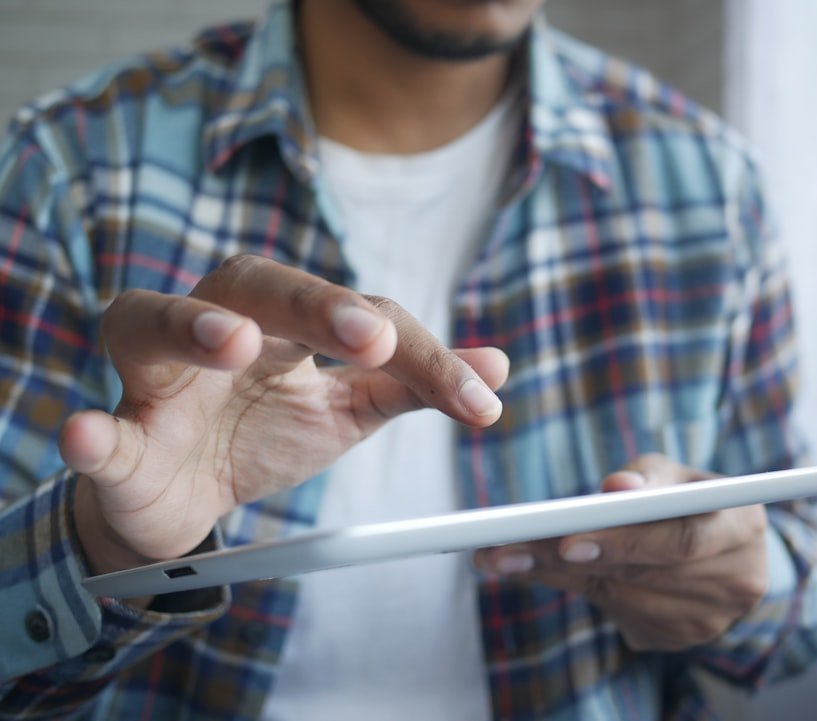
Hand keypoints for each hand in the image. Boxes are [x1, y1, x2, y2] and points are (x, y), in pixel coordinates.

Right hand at [61, 255, 508, 579]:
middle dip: (316, 305)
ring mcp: (157, 379)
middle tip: (370, 338)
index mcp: (284, 321)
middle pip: (258, 286)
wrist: (187, 500)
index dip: (424, 356)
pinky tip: (92, 432)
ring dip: (193, 326)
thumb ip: (415, 384)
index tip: (480, 403)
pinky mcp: (116, 437)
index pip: (362, 318)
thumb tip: (499, 366)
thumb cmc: (266, 432)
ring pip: (154, 324)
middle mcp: (217, 327)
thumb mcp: (350, 409)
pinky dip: (93, 433)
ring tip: (232, 343)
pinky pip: (97, 430)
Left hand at [474, 454, 768, 651]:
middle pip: (640, 574)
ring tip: (503, 558)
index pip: (681, 540)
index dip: (626, 542)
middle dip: (565, 560)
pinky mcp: (679, 639)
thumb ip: (645, 477)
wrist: (722, 550)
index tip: (567, 541)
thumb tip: (614, 487)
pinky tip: (538, 571)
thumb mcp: (675, 474)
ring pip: (619, 599)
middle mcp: (736, 581)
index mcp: (743, 526)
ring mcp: (709, 620)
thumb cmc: (689, 498)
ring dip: (556, 576)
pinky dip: (575, 589)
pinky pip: (616, 615)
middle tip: (504, 551)